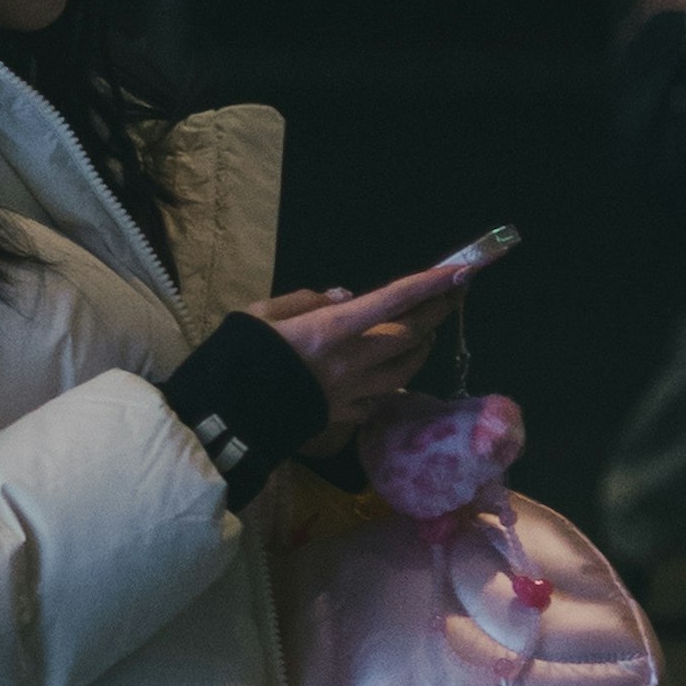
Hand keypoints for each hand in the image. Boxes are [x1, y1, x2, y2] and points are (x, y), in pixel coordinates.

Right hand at [253, 274, 445, 428]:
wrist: (224, 415)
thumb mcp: (261, 313)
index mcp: (331, 329)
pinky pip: (380, 399)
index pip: (392, 300)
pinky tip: (392, 377)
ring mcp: (351, 391)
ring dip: (423, 347)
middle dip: (438, 311)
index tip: (461, 270)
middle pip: (410, 335)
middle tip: (455, 292)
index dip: (430, 284)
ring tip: (428, 334)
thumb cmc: (237, 357)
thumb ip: (305, 299)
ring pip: (406, 368)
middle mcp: (351, 360)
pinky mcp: (343, 415)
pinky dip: (392, 385)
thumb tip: (344, 296)